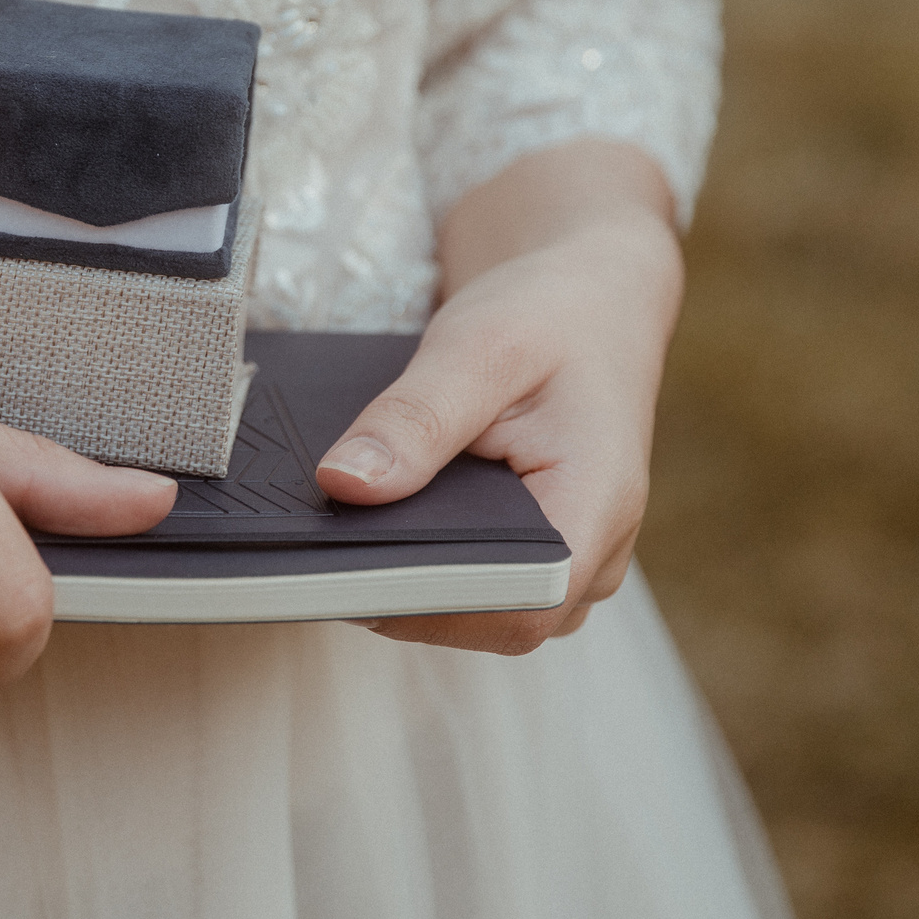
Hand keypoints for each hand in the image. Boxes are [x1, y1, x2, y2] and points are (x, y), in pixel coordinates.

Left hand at [314, 144, 683, 653]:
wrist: (588, 300)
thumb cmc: (549, 314)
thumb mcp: (477, 345)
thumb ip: (414, 419)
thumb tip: (343, 485)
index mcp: (599, 506)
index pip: (516, 607)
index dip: (429, 606)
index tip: (345, 575)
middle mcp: (594, 556)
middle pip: (489, 618)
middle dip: (404, 592)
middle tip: (319, 549)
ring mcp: (566, 564)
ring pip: (477, 609)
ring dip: (409, 579)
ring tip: (340, 533)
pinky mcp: (534, 554)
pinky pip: (474, 581)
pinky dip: (420, 560)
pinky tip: (370, 523)